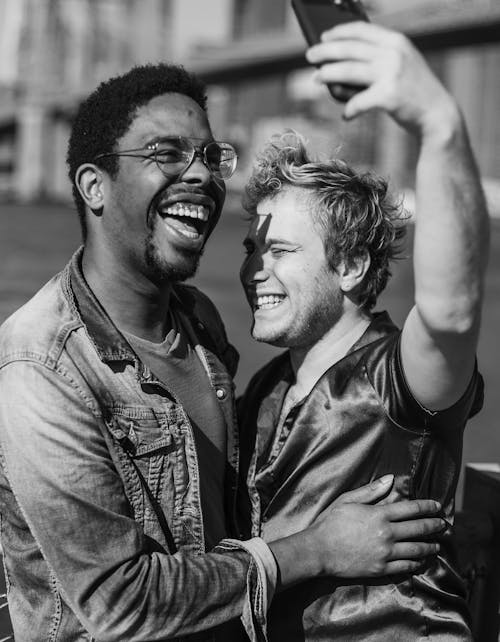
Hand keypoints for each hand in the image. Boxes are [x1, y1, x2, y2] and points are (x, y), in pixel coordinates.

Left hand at [306, 22, 458, 137]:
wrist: (437, 114)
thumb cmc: (414, 93)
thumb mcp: (401, 67)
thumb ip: (378, 62)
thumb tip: (341, 69)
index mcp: (396, 42)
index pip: (361, 30)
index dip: (338, 32)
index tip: (323, 37)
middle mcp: (393, 54)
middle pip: (349, 49)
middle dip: (326, 51)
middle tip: (309, 56)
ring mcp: (391, 74)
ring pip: (348, 71)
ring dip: (328, 74)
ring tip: (316, 79)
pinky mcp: (388, 96)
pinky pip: (358, 102)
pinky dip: (350, 109)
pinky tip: (346, 115)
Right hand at [309, 478, 443, 577]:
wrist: (319, 550)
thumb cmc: (331, 522)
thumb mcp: (348, 500)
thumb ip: (371, 491)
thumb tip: (391, 480)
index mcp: (379, 514)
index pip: (411, 509)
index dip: (427, 507)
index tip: (437, 507)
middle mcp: (387, 534)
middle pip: (418, 529)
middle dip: (434, 526)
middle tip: (443, 525)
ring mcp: (385, 553)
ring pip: (416, 550)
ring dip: (430, 546)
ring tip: (437, 545)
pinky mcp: (381, 569)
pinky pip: (406, 567)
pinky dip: (417, 563)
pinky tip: (421, 561)